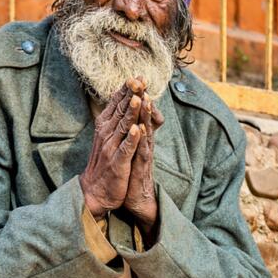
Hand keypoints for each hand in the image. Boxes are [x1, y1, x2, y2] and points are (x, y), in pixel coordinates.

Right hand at [79, 79, 143, 218]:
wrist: (95, 190)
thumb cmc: (105, 161)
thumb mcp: (109, 137)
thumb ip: (118, 119)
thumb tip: (126, 100)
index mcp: (105, 125)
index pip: (117, 103)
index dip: (127, 90)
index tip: (138, 76)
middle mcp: (106, 133)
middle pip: (121, 110)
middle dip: (131, 94)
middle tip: (140, 79)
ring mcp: (111, 147)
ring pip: (123, 126)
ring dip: (131, 112)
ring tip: (139, 97)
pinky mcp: (118, 162)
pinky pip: (126, 148)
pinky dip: (131, 138)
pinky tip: (137, 129)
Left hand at [123, 88, 163, 236]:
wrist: (136, 199)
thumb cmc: (132, 173)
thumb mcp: (131, 149)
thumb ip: (134, 133)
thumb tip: (132, 118)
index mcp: (138, 137)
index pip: (138, 113)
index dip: (137, 96)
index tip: (134, 78)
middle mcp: (143, 142)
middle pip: (144, 117)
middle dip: (142, 98)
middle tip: (142, 80)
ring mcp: (144, 154)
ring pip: (146, 131)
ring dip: (145, 116)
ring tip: (145, 99)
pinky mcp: (141, 167)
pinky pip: (142, 151)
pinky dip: (141, 140)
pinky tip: (140, 129)